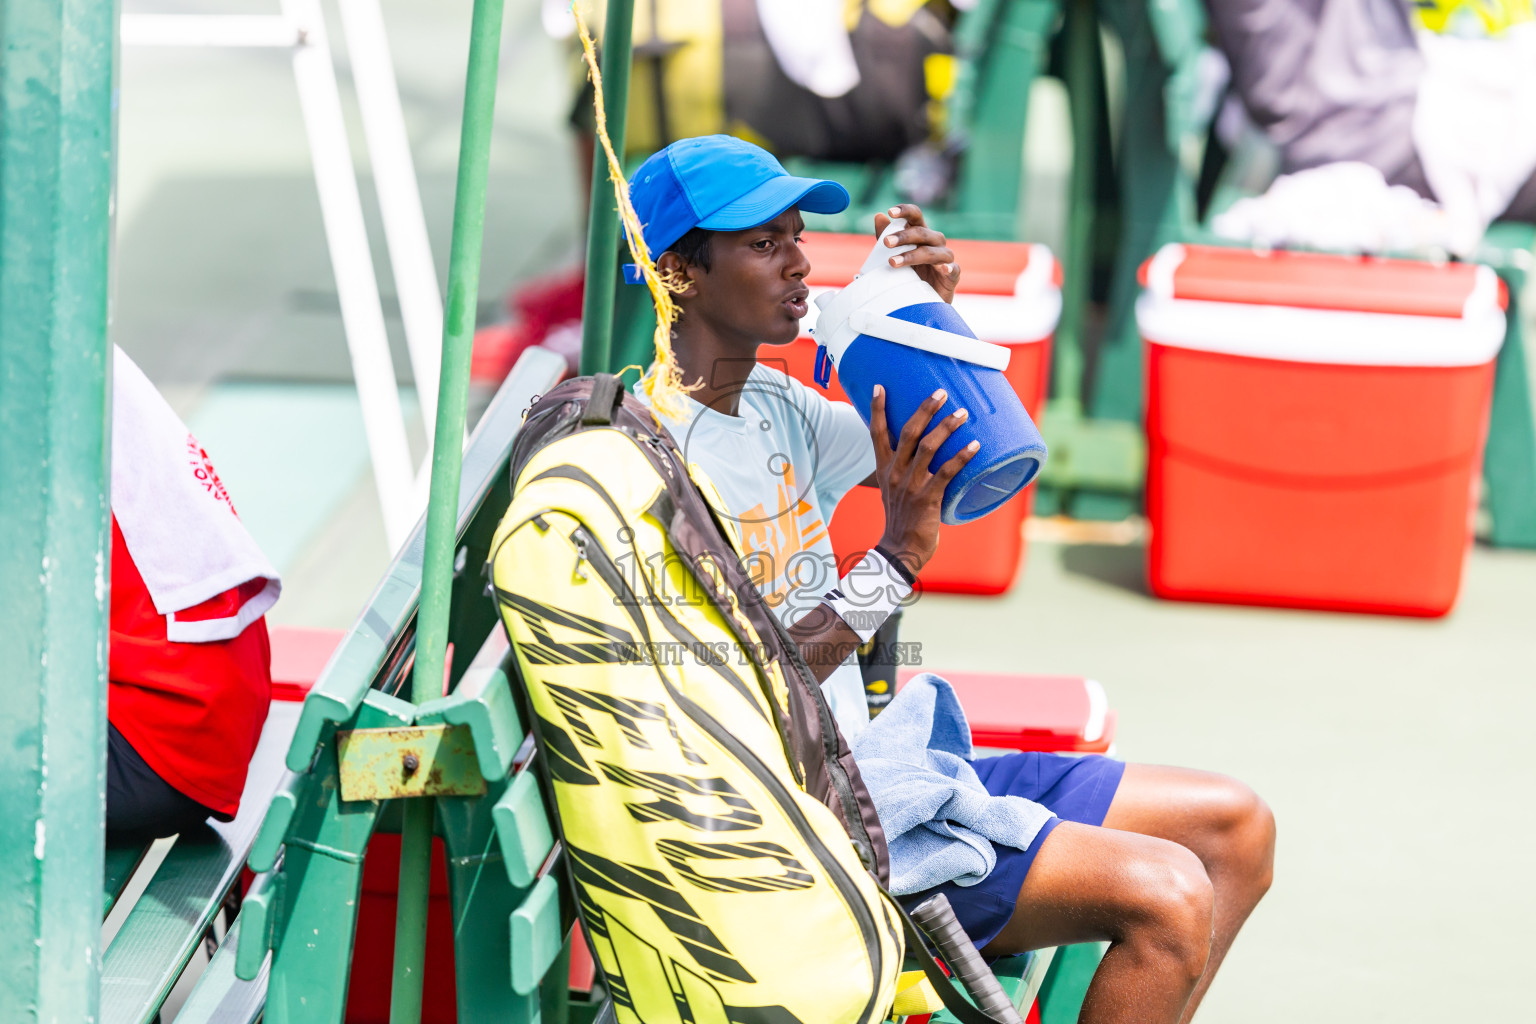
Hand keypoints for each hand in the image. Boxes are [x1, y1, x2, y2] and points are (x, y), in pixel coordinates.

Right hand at [869, 384, 978, 574]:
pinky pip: (947, 471)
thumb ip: (904, 470)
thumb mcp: (894, 489)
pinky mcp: (928, 498)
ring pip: (929, 447)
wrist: (901, 549)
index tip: (879, 387)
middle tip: (941, 393)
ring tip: (962, 413)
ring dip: (947, 427)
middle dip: (925, 409)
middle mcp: (896, 473)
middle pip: (908, 432)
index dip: (876, 409)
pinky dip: (962, 456)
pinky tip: (975, 445)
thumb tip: (924, 451)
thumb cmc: (902, 518)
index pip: (876, 433)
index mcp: (885, 469)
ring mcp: (911, 485)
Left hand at [873, 203, 959, 303]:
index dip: (905, 211)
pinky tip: (942, 269)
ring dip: (912, 256)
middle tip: (886, 242)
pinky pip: (953, 269)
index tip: (891, 212)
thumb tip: (879, 216)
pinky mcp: (952, 276)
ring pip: (932, 252)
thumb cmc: (910, 273)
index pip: (916, 216)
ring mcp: (945, 258)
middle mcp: (935, 242)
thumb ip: (887, 236)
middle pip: (922, 233)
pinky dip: (949, 268)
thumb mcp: (896, 254)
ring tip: (893, 262)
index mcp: (922, 234)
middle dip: (903, 236)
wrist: (925, 301)